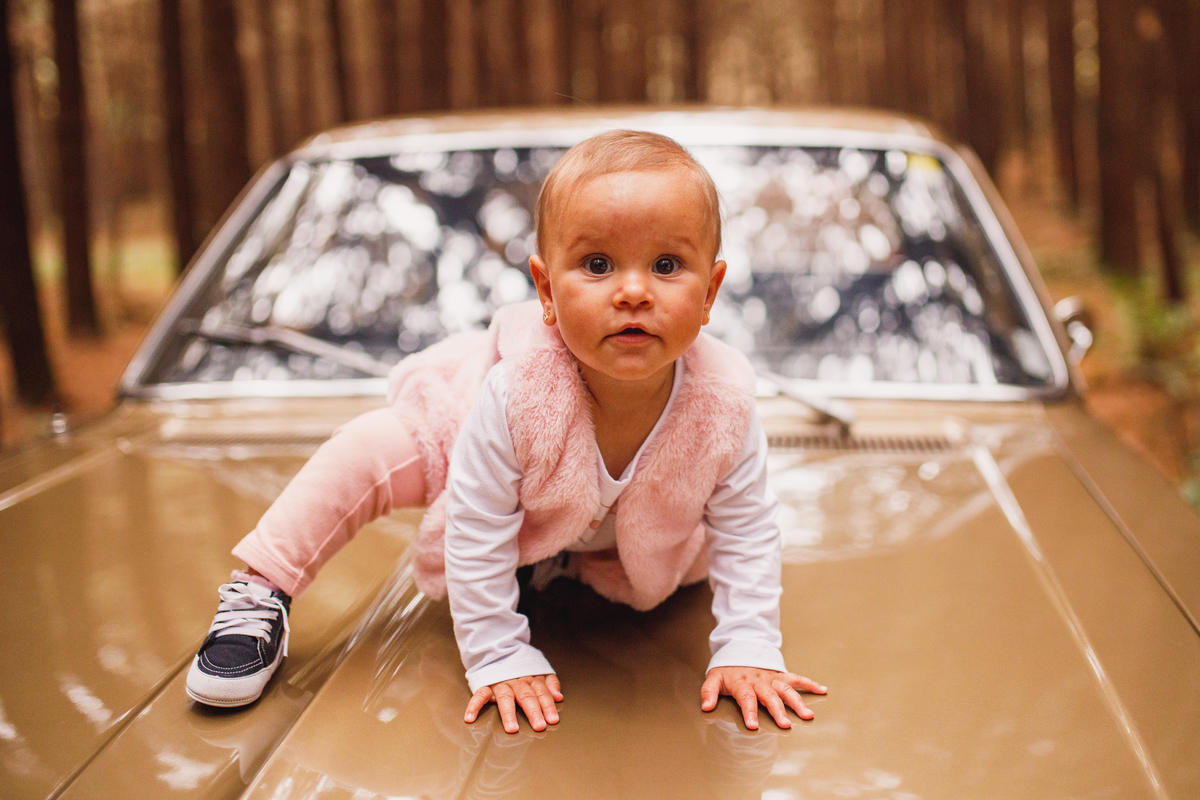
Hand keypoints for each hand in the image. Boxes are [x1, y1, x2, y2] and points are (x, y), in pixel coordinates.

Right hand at [464, 673, 562, 733]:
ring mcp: (500, 683)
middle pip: (526, 696)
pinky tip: (470, 718)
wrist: (498, 650)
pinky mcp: (485, 684)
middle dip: (533, 711)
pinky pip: (479, 694)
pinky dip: (474, 705)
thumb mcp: (539, 671)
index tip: (552, 720)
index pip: (541, 692)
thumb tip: (559, 696)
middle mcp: (516, 681)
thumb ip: (550, 683)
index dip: (548, 705)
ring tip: (512, 728)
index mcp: (530, 678)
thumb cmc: (521, 668)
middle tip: (539, 726)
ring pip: (505, 697)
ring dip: (508, 713)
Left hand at [701, 667, 825, 729]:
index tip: (753, 726)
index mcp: (742, 683)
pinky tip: (822, 690)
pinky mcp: (780, 675)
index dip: (749, 712)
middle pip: (770, 697)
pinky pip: (796, 678)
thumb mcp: (713, 678)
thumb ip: (708, 692)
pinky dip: (810, 683)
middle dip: (778, 711)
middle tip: (785, 725)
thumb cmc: (727, 670)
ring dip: (797, 702)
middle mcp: (759, 681)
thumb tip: (706, 707)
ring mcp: (772, 678)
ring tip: (807, 716)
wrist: (738, 651)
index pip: (746, 698)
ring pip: (787, 690)